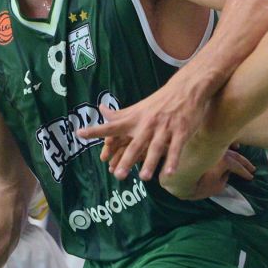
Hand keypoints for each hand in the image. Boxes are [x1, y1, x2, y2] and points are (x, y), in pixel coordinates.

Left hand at [79, 79, 208, 180]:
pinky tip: (168, 173)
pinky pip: (176, 148)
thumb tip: (101, 110)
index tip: (80, 133)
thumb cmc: (160, 101)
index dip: (96, 130)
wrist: (187, 89)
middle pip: (135, 144)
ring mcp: (165, 128)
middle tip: (118, 175)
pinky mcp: (181, 131)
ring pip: (156, 147)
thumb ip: (120, 114)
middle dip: (127, 159)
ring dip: (150, 162)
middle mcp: (147, 124)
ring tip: (144, 178)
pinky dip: (172, 160)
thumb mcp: (138, 107)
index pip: (112, 126)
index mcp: (135, 119)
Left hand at [188, 147, 254, 199]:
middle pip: (235, 156)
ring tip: (243, 161)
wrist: (178, 178)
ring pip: (227, 149)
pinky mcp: (203, 147)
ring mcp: (211, 147)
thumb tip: (227, 172)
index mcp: (224, 160)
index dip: (245, 173)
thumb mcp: (217, 186)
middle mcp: (219, 151)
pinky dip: (226, 148)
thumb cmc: (197, 184)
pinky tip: (231, 149)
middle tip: (253, 169)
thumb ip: (225, 178)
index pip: (238, 166)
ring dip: (237, 156)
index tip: (250, 178)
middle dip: (245, 163)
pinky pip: (218, 146)